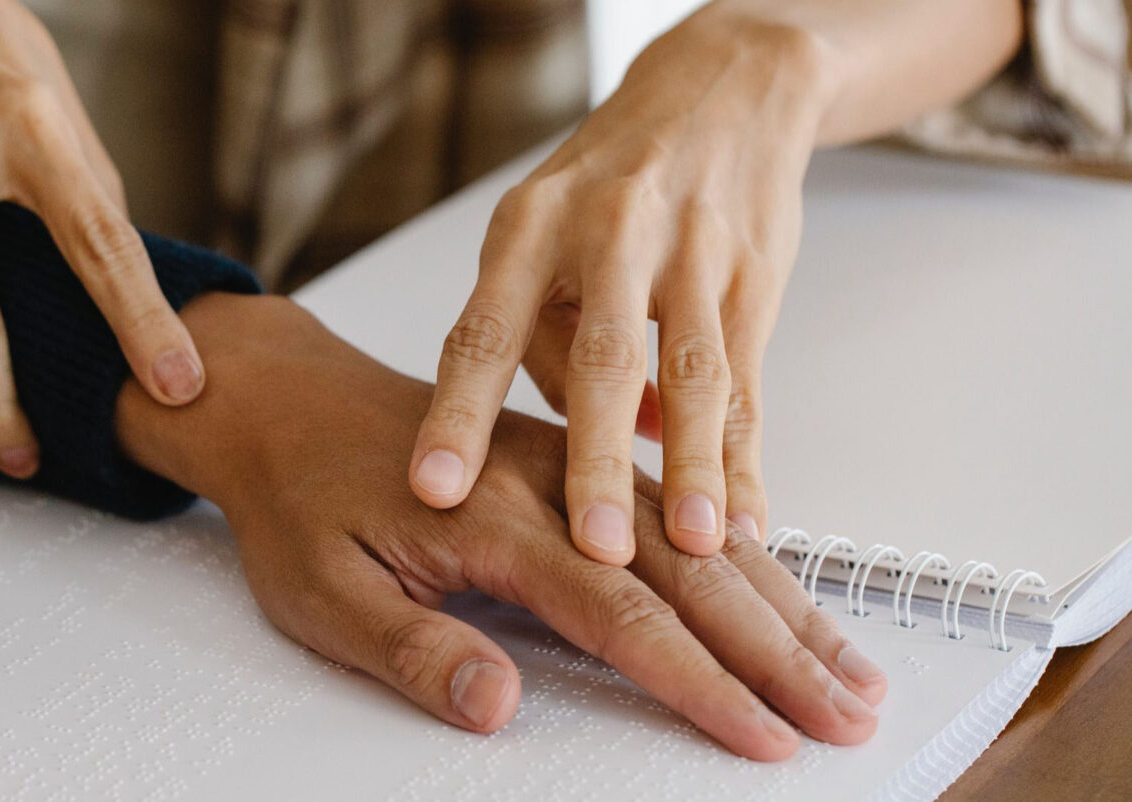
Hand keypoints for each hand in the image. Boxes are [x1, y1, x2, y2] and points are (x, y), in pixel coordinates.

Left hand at [119, 294, 885, 758]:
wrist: (281, 398)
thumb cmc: (298, 497)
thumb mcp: (319, 592)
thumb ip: (411, 651)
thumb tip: (499, 707)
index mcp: (493, 516)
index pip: (619, 612)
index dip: (697, 681)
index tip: (763, 735)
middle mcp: (551, 479)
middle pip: (689, 570)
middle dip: (778, 649)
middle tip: (850, 712)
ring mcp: (572, 460)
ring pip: (699, 535)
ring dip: (783, 603)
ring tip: (849, 667)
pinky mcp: (576, 454)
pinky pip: (679, 503)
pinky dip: (747, 550)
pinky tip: (791, 591)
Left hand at [411, 15, 838, 562]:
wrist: (723, 88)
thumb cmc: (608, 184)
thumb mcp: (542, 234)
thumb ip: (545, 345)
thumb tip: (593, 452)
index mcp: (527, 227)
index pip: (480, 333)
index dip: (457, 416)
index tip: (432, 489)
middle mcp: (607, 233)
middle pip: (598, 359)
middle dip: (595, 461)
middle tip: (590, 547)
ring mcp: (689, 253)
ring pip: (692, 373)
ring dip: (694, 466)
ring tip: (694, 546)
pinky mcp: (755, 275)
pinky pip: (748, 380)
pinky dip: (745, 455)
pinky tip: (744, 518)